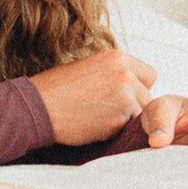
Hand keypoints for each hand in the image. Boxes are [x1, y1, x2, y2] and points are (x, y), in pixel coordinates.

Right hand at [29, 49, 157, 145]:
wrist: (38, 106)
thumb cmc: (57, 87)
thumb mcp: (88, 66)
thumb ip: (114, 73)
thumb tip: (133, 85)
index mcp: (117, 58)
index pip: (149, 75)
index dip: (138, 87)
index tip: (123, 94)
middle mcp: (125, 75)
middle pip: (148, 97)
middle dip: (134, 105)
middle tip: (109, 110)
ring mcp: (125, 97)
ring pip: (141, 114)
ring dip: (126, 119)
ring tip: (100, 118)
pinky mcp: (119, 120)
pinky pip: (128, 129)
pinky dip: (116, 131)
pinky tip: (96, 125)